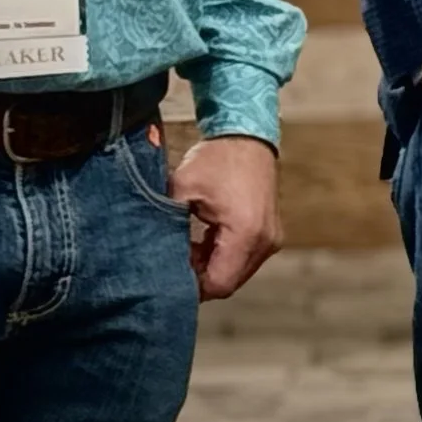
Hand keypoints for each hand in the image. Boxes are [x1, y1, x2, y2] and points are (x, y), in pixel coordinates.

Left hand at [171, 135, 283, 299]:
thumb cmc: (217, 159)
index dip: (191, 287)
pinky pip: (245, 259)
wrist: (247, 135)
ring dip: (212, 267)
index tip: (168, 275)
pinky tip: (205, 239)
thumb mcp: (181, 190)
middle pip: (229, 283)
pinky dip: (224, 256)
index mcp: (245, 233)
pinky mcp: (270, 233)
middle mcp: (265, 240)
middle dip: (200, 278)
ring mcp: (271, 238)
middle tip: (175, 260)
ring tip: (189, 248)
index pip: (218, 284)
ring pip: (237, 273)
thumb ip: (166, 226)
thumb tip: (150, 257)